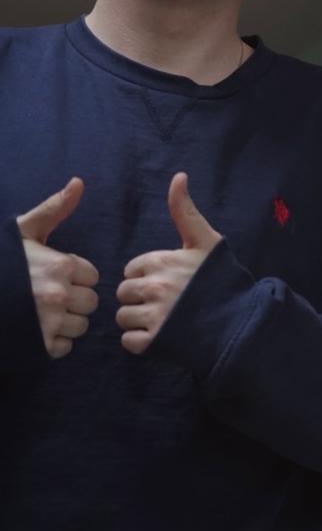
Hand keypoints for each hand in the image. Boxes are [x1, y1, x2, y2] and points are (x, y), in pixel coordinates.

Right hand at [17, 177, 99, 358]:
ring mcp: (49, 321)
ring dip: (66, 323)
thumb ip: (53, 210)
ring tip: (40, 313)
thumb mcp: (21, 231)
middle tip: (47, 296)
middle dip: (73, 300)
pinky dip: (53, 343)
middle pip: (90, 303)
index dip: (75, 277)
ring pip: (81, 326)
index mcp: (61, 266)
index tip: (54, 276)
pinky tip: (35, 330)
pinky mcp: (38, 344)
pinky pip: (64, 348)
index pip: (91, 277)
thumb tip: (78, 182)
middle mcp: (59, 294)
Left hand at [116, 173, 221, 354]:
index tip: (168, 280)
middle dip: (139, 297)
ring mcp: (155, 315)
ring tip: (162, 319)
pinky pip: (128, 341)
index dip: (147, 275)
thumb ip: (185, 211)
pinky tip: (160, 335)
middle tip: (165, 302)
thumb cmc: (223, 278)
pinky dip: (140, 341)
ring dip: (137, 320)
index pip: (132, 268)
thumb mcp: (207, 241)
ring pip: (123, 316)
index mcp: (163, 261)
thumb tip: (178, 176)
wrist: (242, 321)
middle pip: (124, 292)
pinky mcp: (155, 342)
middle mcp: (155, 287)